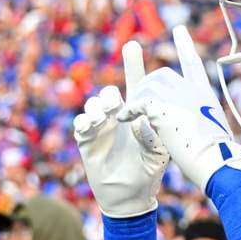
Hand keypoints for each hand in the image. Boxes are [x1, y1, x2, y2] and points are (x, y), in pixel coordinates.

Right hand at [74, 41, 169, 216]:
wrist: (131, 195)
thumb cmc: (149, 171)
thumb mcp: (159, 152)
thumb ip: (154, 135)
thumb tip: (142, 120)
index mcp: (136, 114)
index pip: (135, 84)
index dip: (133, 64)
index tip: (133, 44)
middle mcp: (116, 117)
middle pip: (110, 92)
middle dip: (111, 94)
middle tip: (117, 102)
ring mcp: (100, 127)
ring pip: (93, 105)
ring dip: (98, 107)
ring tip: (105, 117)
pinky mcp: (86, 141)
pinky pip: (81, 125)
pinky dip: (85, 122)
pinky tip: (91, 125)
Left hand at [117, 26, 240, 190]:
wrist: (216, 161)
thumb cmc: (217, 154)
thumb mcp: (212, 129)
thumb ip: (199, 117)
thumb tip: (192, 121)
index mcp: (205, 94)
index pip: (193, 63)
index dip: (185, 46)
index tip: (178, 30)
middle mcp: (193, 90)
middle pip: (162, 75)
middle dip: (147, 87)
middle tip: (138, 103)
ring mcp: (179, 97)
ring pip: (148, 86)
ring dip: (136, 100)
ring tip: (129, 115)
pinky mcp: (163, 108)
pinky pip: (138, 102)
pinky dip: (129, 110)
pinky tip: (124, 118)